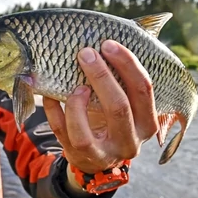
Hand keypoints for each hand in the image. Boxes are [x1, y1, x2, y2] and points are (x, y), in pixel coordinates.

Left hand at [43, 40, 158, 174]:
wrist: (97, 157)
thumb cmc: (113, 120)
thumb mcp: (128, 105)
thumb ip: (126, 79)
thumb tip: (110, 39)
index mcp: (147, 124)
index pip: (143, 90)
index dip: (127, 64)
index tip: (108, 44)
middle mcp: (129, 142)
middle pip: (118, 107)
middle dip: (101, 76)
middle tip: (85, 53)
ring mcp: (102, 154)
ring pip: (84, 133)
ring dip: (76, 103)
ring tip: (75, 85)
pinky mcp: (78, 156)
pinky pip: (60, 132)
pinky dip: (53, 109)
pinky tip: (50, 92)